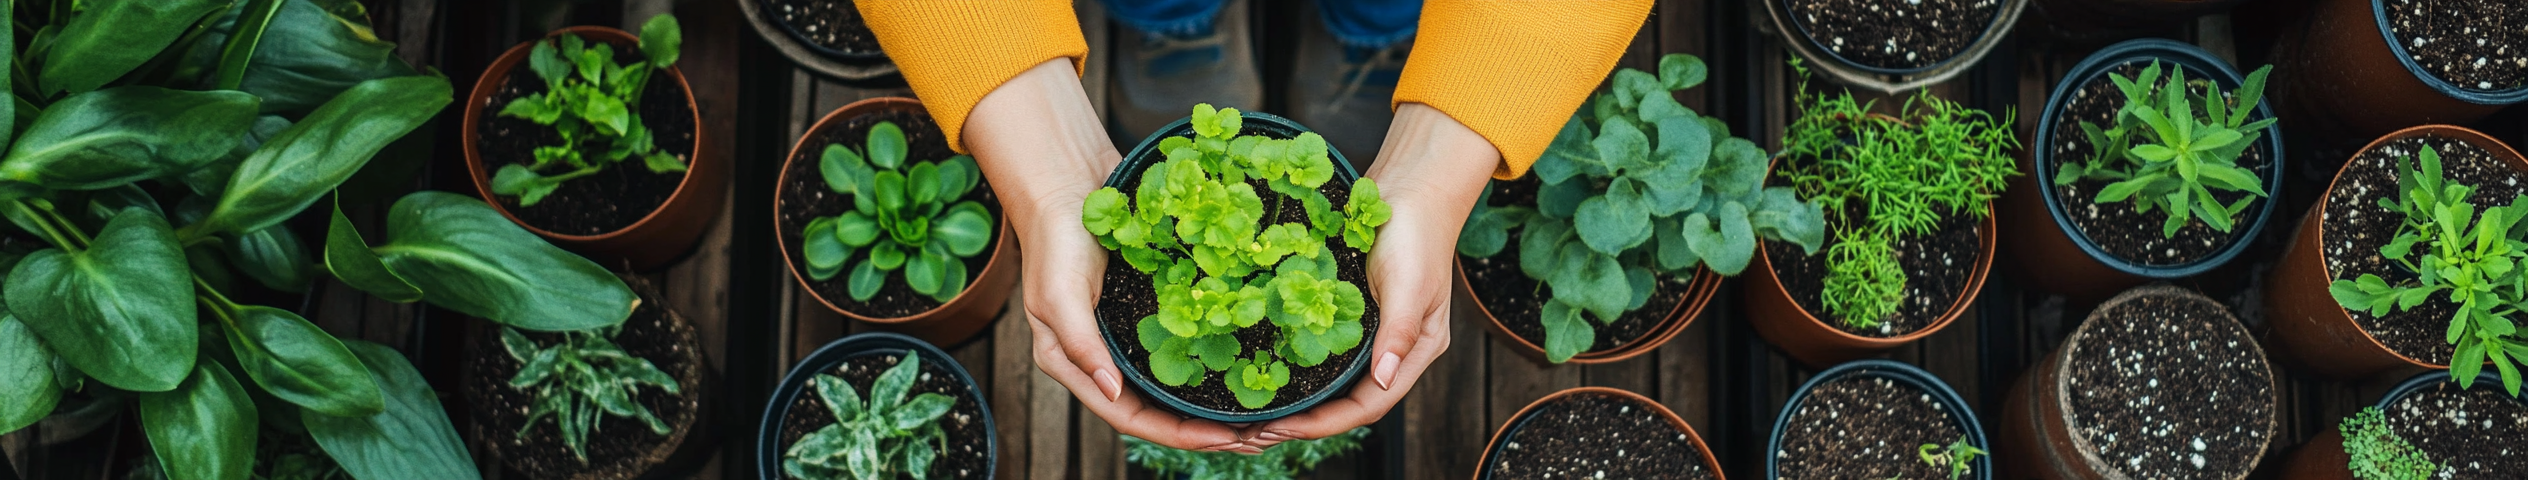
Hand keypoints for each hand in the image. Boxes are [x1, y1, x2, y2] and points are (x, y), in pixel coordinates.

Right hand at [961, 59, 1255, 453]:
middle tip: (1261, 435)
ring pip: (1178, 383)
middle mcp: (1105, 358)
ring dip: (1218, 402)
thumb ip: (1080, 344)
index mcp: (1077, 364)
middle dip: (1209, 429)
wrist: (1070, 181)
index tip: (1226, 438)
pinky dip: (1218, 357)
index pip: (1132, 417)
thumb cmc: (1056, 237)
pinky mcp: (1152, 310)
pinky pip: (1188, 344)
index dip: (1180, 434)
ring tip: (1265, 413)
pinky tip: (1252, 361)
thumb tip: (1114, 393)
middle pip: (1161, 410)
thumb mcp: (1057, 293)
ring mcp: (1130, 335)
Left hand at [1242, 103, 1498, 446]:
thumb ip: (1397, 332)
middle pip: (1348, 402)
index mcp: (1416, 350)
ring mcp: (1372, 332)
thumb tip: (1383, 380)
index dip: (1326, 422)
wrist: (1411, 184)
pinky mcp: (1351, 313)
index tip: (1284, 430)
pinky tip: (1267, 371)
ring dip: (1298, 402)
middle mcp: (1393, 349)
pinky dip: (1297, 369)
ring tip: (1256, 415)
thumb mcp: (1409, 283)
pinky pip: (1323, 351)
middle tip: (1256, 433)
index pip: (1369, 403)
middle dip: (1305, 423)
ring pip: (1334, 382)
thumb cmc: (1417, 231)